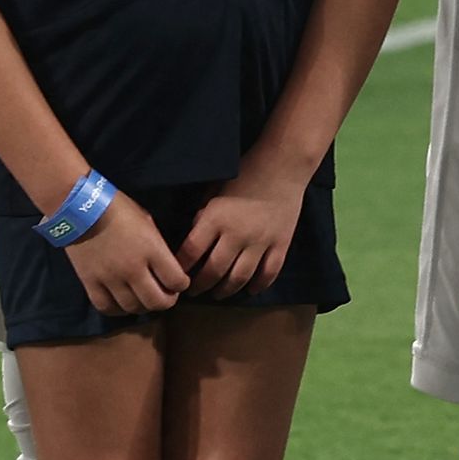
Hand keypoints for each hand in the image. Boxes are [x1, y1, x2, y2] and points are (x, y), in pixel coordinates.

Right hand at [64, 190, 193, 315]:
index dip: (182, 284)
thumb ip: (157, 246)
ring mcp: (110, 278)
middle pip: (157, 302)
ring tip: (144, 298)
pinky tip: (122, 303)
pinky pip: (107, 307)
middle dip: (167, 301)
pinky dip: (118, 310)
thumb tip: (166, 266)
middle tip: (166, 295)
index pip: (176, 280)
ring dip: (143, 306)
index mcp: (151, 249)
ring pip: (133, 308)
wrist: (80, 207)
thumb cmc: (118, 209)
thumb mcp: (147, 221)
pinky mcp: (90, 282)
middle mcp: (133, 268)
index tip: (179, 281)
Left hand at [177, 166, 303, 300]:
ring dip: (225, 290)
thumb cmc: (244, 172)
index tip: (175, 274)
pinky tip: (249, 290)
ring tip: (216, 294)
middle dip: (199, 285)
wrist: (283, 165)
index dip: (180, 267)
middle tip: (192, 292)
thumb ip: (202, 214)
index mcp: (216, 218)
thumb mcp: (214, 189)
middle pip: (213, 271)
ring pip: (239, 278)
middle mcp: (236, 235)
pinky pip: (269, 273)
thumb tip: (192, 236)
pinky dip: (258, 285)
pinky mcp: (280, 245)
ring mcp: (260, 242)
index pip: (190, 252)